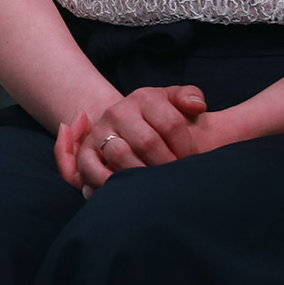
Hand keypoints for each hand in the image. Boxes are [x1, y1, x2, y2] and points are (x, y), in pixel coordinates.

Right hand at [55, 84, 234, 190]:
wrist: (130, 126)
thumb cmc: (161, 119)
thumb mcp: (174, 101)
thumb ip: (190, 96)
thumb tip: (197, 107)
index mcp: (144, 97)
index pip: (171, 123)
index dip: (187, 148)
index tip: (193, 161)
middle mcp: (118, 111)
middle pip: (147, 142)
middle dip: (166, 165)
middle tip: (177, 178)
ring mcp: (99, 131)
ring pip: (120, 154)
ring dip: (141, 175)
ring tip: (156, 185)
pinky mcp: (86, 152)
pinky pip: (91, 168)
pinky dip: (106, 181)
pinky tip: (126, 188)